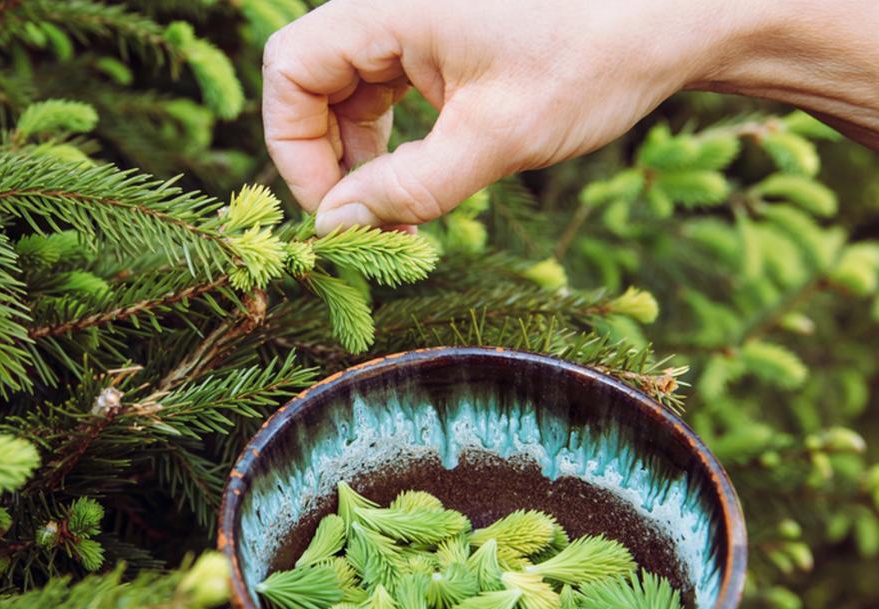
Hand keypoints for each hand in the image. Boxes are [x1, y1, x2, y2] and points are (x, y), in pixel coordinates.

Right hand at [262, 0, 878, 234]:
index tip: (335, 209)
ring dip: (363, 159)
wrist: (679, 17)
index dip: (293, 145)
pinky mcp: (443, 40)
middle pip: (313, 82)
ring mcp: (417, 21)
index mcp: (391, 7)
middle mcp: (394, 6)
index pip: (290, 70)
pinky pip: (388, 90)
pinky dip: (395, 141)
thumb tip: (338, 225)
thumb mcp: (495, 138)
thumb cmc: (593, 59)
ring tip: (400, 217)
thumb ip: (408, 186)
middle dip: (329, 159)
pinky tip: (422, 184)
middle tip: (367, 224)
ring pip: (349, 92)